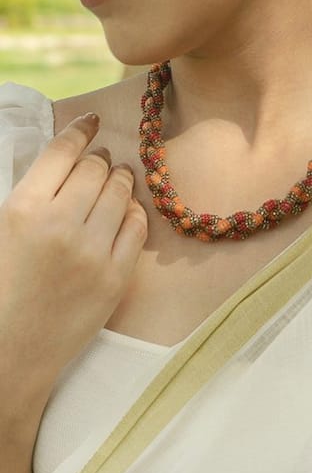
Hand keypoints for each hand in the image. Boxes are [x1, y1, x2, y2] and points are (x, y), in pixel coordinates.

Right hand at [0, 113, 147, 394]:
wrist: (12, 350)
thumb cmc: (2, 284)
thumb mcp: (2, 229)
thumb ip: (33, 192)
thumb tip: (68, 156)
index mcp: (23, 209)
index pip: (63, 151)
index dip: (81, 129)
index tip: (92, 121)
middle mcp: (60, 225)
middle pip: (96, 167)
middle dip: (100, 157)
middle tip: (101, 159)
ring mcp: (93, 252)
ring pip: (120, 192)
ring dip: (120, 179)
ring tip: (117, 178)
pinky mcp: (116, 277)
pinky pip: (137, 225)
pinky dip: (133, 211)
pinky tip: (125, 209)